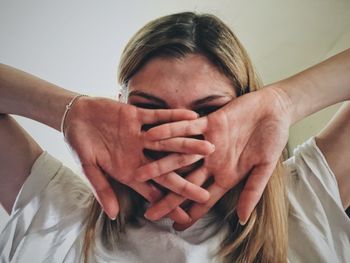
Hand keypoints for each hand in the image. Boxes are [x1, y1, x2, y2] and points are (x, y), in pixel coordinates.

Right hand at [63, 97, 213, 219]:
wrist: (75, 117)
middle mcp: (139, 155)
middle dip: (186, 180)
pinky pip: (158, 116)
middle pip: (167, 169)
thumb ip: (102, 188)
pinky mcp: (138, 115)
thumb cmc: (79, 145)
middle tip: (207, 191)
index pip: (152, 191)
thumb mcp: (88, 167)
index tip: (186, 216)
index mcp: (128, 170)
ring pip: (168, 142)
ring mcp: (140, 135)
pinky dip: (173, 116)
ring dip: (188, 145)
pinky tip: (192, 116)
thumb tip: (112, 215)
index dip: (168, 203)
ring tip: (209, 149)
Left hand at [139, 86, 291, 227]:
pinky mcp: (208, 123)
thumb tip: (242, 220)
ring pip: (180, 156)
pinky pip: (186, 127)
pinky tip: (153, 136)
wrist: (274, 110)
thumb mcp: (265, 167)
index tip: (175, 226)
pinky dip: (171, 131)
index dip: (191, 213)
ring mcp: (208, 143)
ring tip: (140, 175)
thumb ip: (252, 190)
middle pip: (186, 182)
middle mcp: (212, 162)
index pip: (205, 199)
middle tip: (149, 212)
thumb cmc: (273, 139)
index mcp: (226, 175)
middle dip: (167, 197)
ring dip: (161, 164)